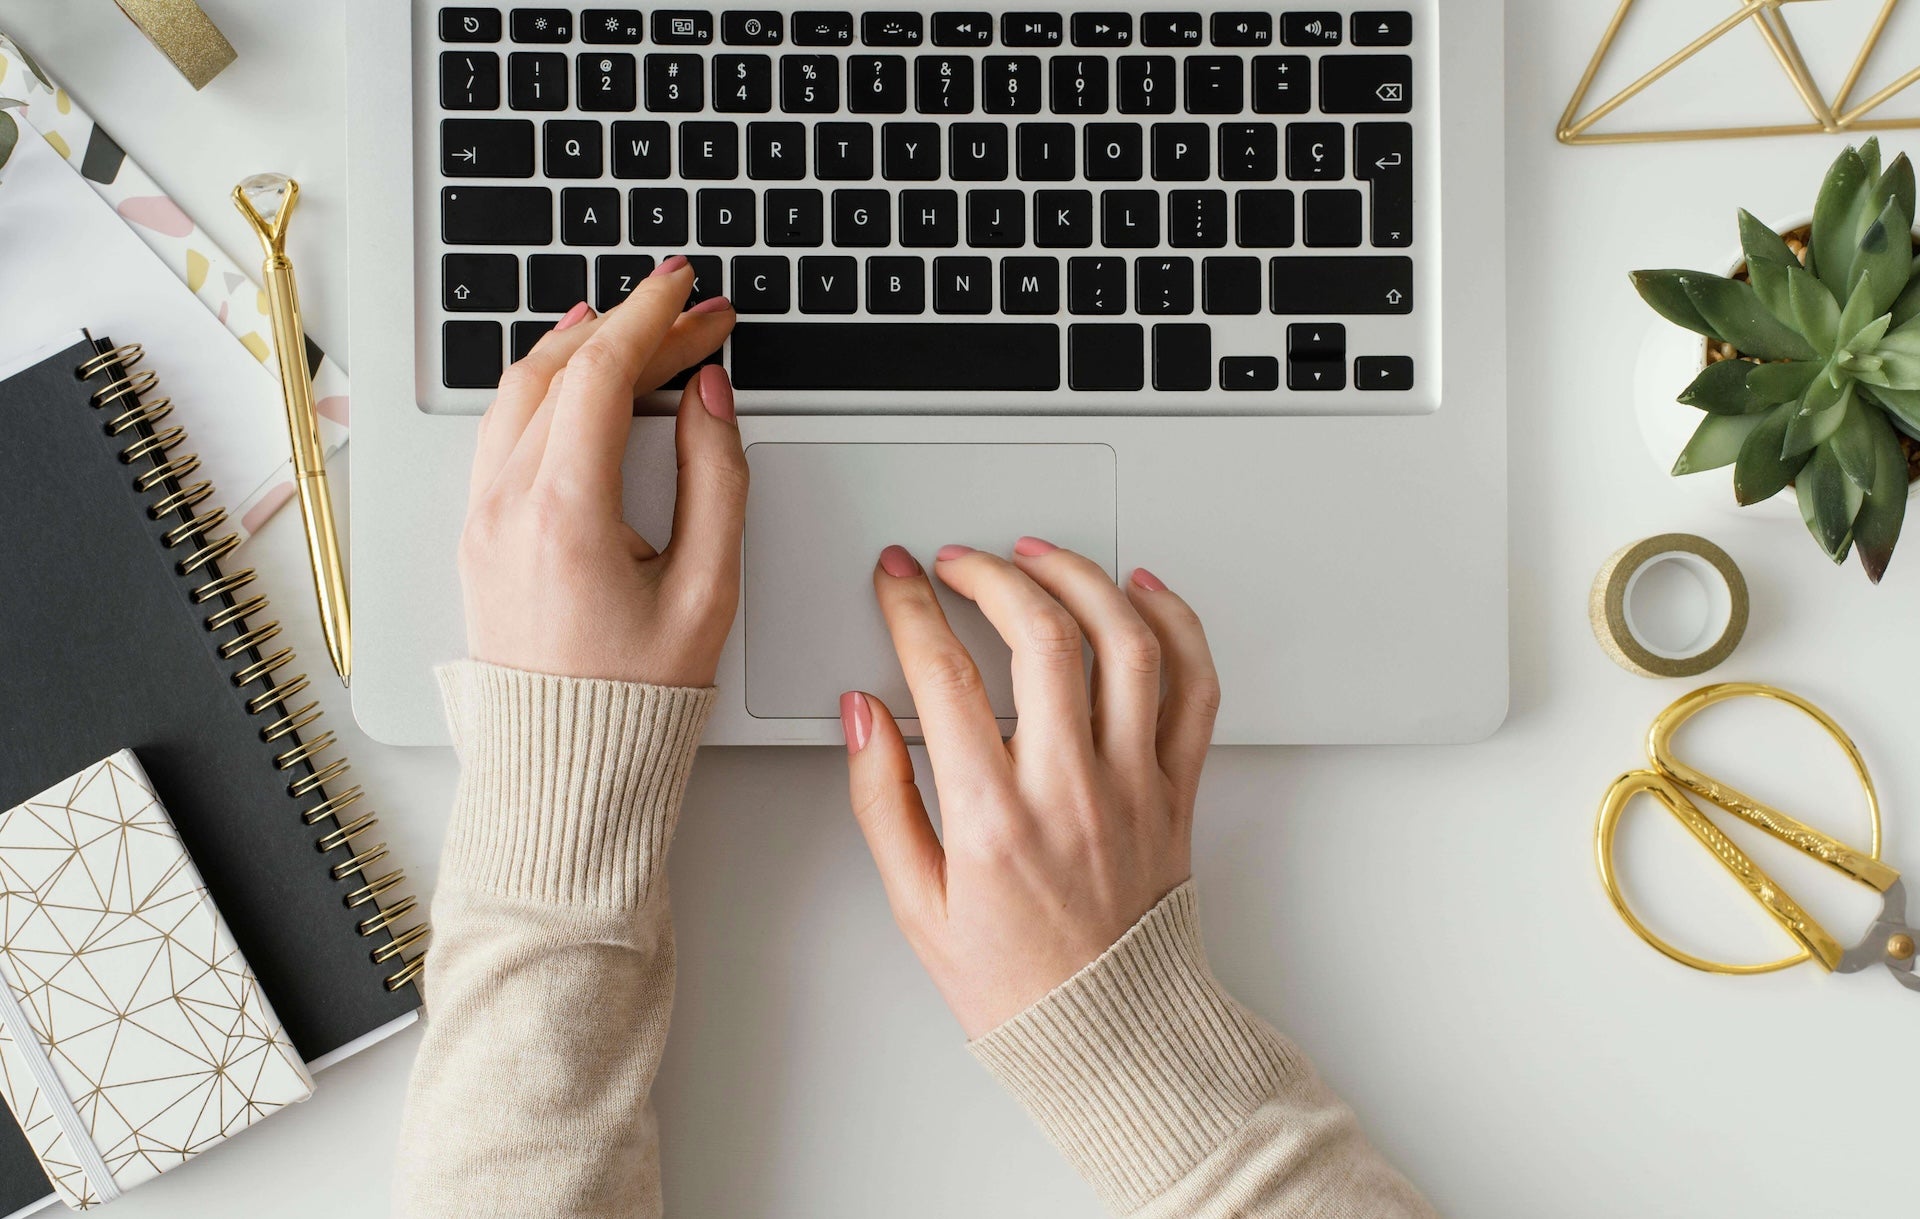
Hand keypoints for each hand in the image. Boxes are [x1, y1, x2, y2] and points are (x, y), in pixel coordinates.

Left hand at [460, 260, 744, 686]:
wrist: (564, 772)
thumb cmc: (636, 698)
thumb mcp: (707, 589)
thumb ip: (716, 478)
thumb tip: (709, 397)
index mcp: (563, 513)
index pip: (601, 373)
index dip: (653, 316)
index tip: (691, 289)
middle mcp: (507, 505)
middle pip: (559, 369)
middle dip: (629, 326)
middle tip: (691, 311)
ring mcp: (482, 518)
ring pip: (518, 392)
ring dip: (578, 348)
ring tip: (633, 326)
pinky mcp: (479, 534)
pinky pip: (502, 430)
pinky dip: (544, 386)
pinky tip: (576, 379)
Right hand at [841, 540, 1220, 1037]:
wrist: (1113, 1037)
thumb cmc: (1016, 982)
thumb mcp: (917, 904)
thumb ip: (883, 798)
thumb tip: (863, 714)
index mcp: (994, 820)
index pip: (944, 677)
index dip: (912, 608)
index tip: (897, 579)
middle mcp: (1071, 791)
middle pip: (1041, 637)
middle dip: (992, 575)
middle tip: (960, 561)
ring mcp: (1134, 785)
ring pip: (1125, 644)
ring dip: (1082, 579)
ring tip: (1040, 556)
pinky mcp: (1178, 789)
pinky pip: (1194, 688)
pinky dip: (1176, 623)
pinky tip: (1142, 591)